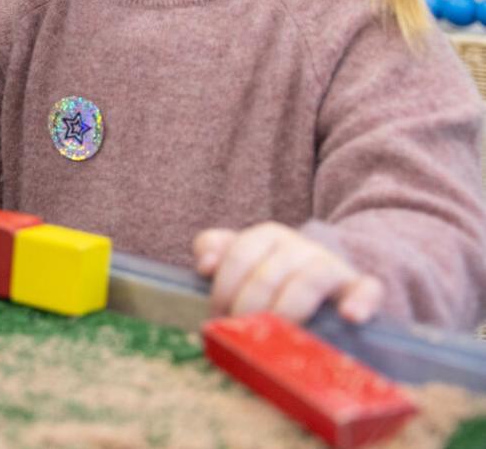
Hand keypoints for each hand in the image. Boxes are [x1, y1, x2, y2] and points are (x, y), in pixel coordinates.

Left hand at [194, 222, 383, 324]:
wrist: (329, 276)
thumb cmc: (275, 273)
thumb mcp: (244, 256)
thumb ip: (218, 250)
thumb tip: (205, 264)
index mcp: (268, 236)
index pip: (238, 256)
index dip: (223, 289)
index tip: (217, 317)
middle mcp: (299, 245)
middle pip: (268, 275)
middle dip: (250, 309)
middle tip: (242, 335)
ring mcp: (331, 265)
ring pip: (309, 281)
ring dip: (288, 311)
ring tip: (278, 335)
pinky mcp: (359, 287)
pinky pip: (366, 289)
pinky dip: (360, 301)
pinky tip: (350, 316)